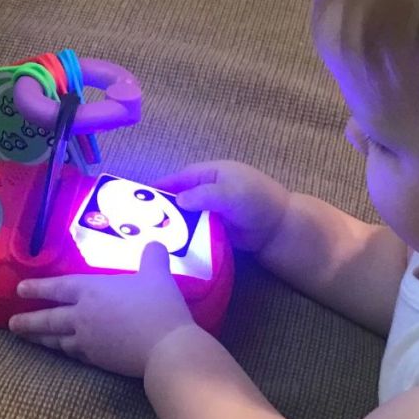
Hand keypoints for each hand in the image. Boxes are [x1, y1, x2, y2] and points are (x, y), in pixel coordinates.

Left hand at [8, 242, 198, 377]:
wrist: (165, 346)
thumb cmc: (157, 305)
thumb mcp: (157, 274)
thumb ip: (153, 258)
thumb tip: (155, 244)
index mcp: (91, 290)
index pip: (58, 287)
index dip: (38, 287)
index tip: (19, 290)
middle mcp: (82, 315)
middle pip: (49, 318)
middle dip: (28, 321)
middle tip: (11, 324)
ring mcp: (87, 340)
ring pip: (57, 339)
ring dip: (41, 339)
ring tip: (29, 339)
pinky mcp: (98, 360)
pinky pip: (75, 354)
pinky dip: (65, 352)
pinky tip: (64, 352)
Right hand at [153, 160, 290, 252]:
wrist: (278, 228)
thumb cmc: (257, 202)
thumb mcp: (231, 193)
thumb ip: (204, 195)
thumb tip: (179, 200)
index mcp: (212, 173)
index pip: (181, 177)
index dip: (162, 185)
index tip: (140, 194)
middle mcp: (209, 190)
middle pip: (180, 196)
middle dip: (162, 206)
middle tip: (139, 218)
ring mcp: (212, 209)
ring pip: (186, 215)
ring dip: (172, 223)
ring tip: (149, 234)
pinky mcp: (214, 227)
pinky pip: (194, 229)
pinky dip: (183, 235)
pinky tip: (169, 245)